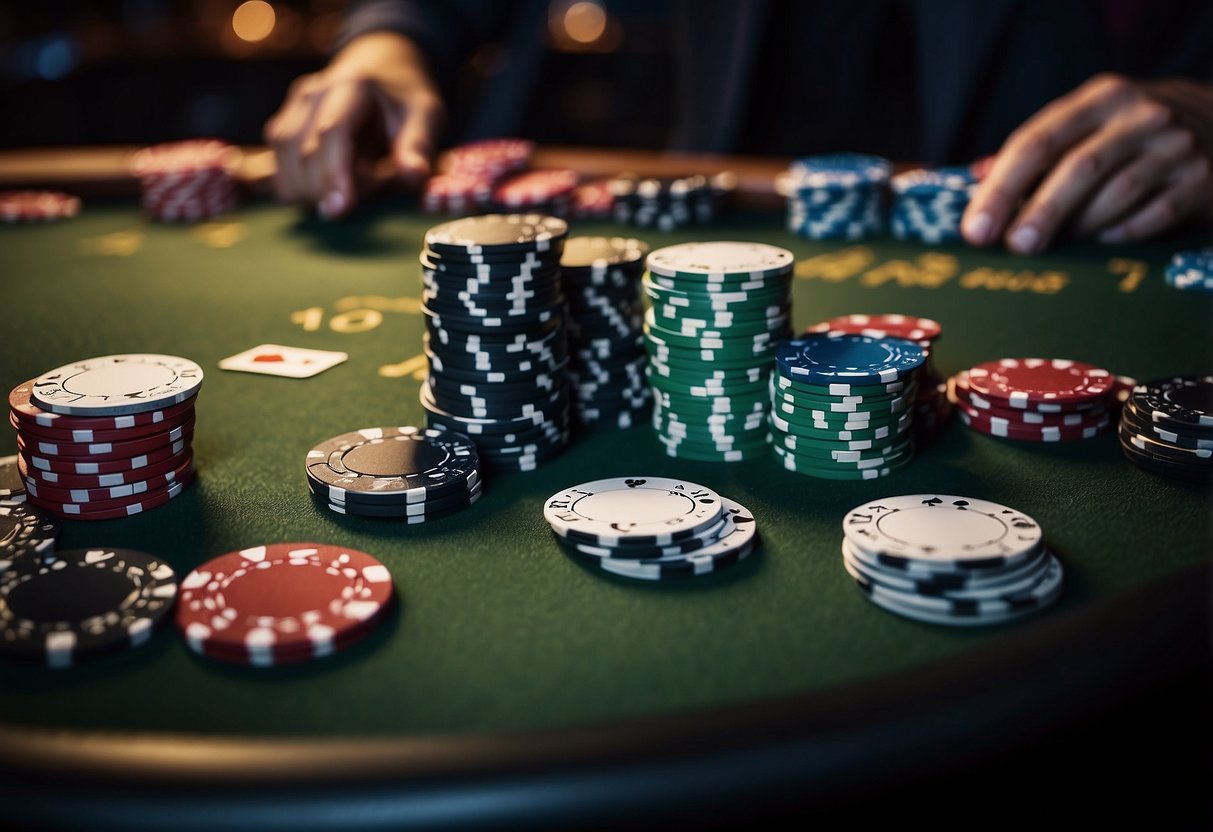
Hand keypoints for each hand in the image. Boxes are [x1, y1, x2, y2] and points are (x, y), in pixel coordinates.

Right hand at [264, 32, 444, 218]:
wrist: (379, 67)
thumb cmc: (404, 98)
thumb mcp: (425, 114)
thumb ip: (418, 146)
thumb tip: (413, 176)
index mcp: (352, 85)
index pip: (332, 132)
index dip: (333, 173)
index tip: (340, 209)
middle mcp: (313, 93)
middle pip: (303, 152)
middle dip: (325, 190)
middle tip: (355, 206)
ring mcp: (293, 108)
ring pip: (284, 162)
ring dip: (310, 193)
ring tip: (343, 196)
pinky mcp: (283, 125)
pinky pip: (278, 167)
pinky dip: (298, 189)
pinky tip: (322, 193)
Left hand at [963, 73, 1212, 252]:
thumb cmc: (1127, 133)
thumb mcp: (1085, 125)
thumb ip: (1034, 152)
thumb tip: (976, 178)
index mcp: (1099, 100)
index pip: (1037, 142)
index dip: (1001, 189)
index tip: (976, 229)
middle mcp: (1139, 117)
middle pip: (1078, 168)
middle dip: (1040, 212)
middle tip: (1014, 247)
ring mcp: (1174, 147)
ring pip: (1117, 194)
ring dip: (1079, 226)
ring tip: (1057, 245)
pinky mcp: (1199, 180)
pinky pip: (1153, 216)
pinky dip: (1122, 232)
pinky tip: (1104, 241)